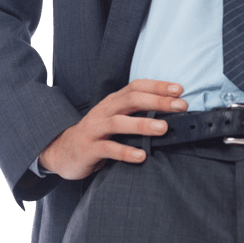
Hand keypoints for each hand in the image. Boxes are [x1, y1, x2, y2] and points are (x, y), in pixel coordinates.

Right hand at [38, 79, 187, 179]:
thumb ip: (136, 113)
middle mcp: (104, 111)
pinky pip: (108, 149)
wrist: (62, 151)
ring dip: (142, 124)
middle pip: (131, 100)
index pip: (136, 87)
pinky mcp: (88, 148)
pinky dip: (125, 151)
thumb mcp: (115, 118)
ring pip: (119, 123)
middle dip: (158, 102)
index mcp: (113, 102)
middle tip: (181, 106)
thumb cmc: (97, 134)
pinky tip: (141, 156)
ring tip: (163, 128)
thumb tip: (170, 111)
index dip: (158, 86)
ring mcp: (95, 129)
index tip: (179, 90)